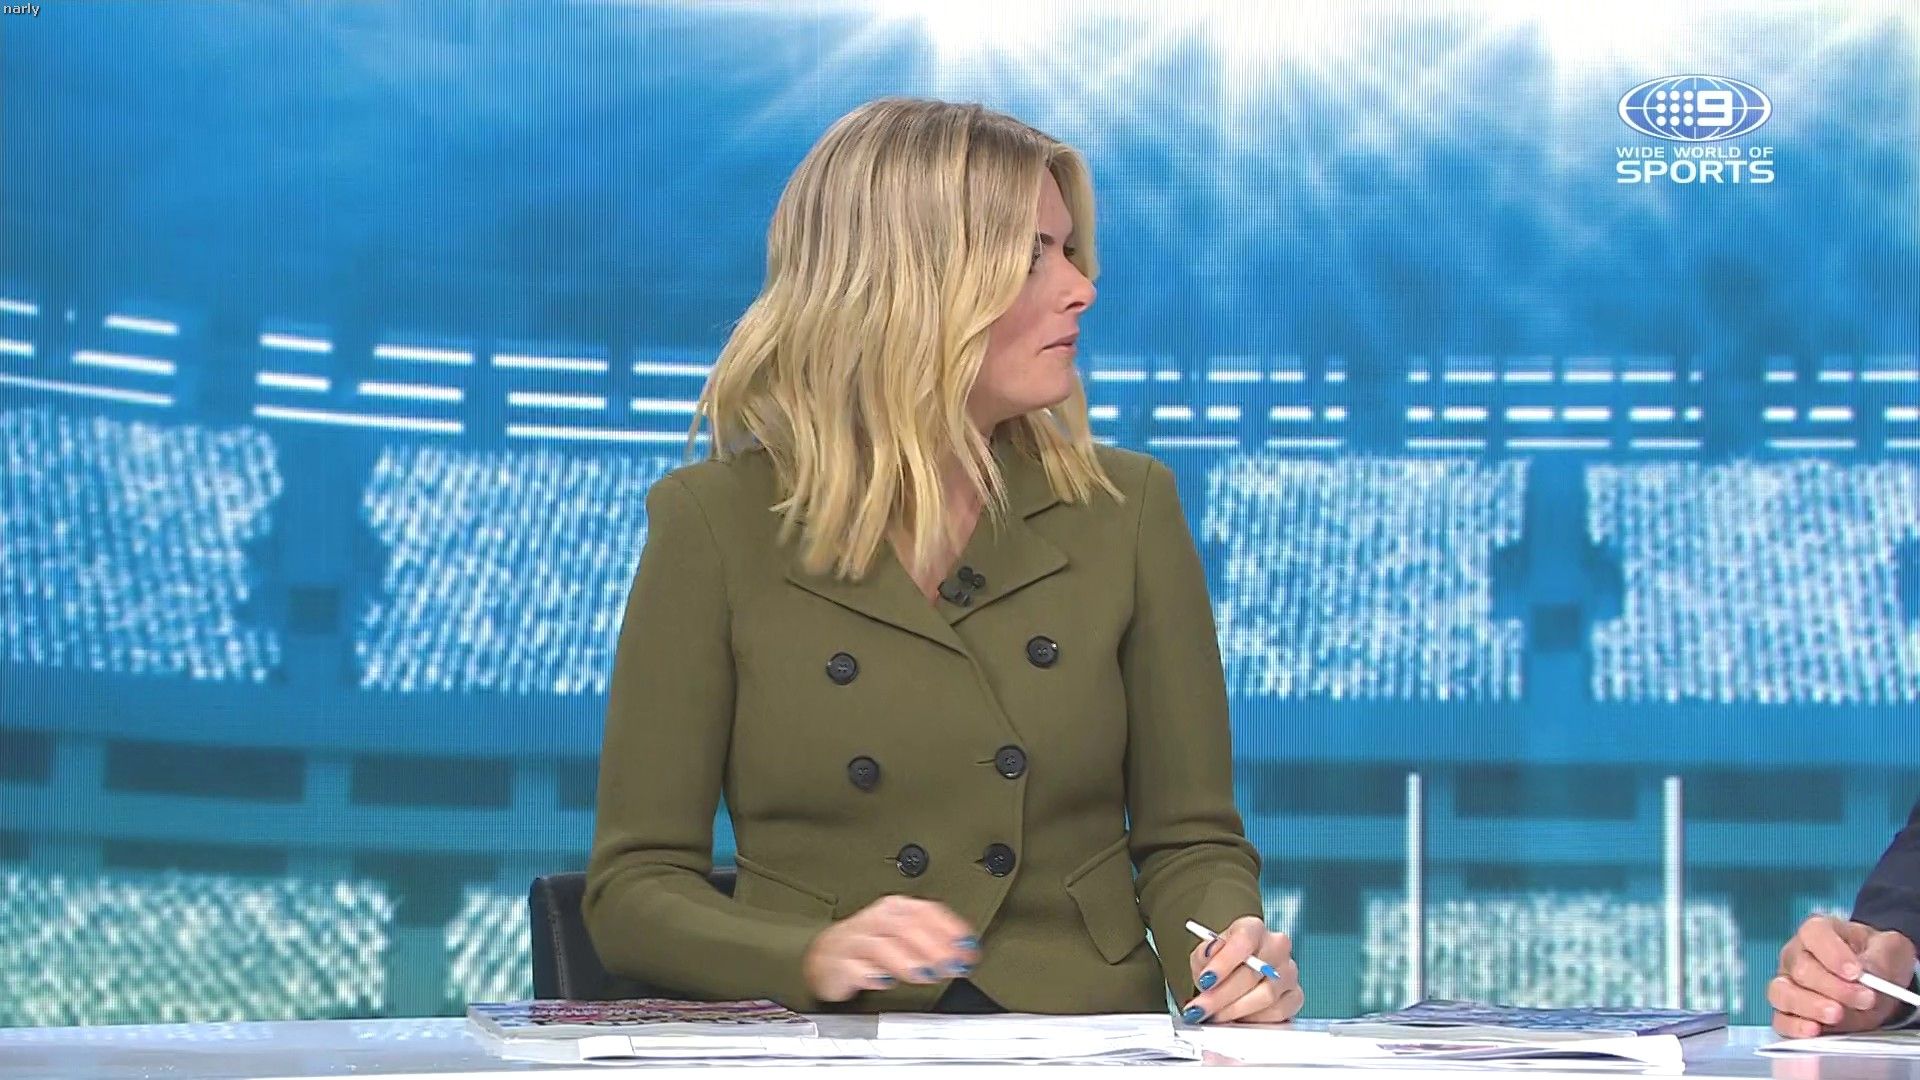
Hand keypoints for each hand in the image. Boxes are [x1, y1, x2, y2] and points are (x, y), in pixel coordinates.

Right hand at [801, 894, 979, 1002]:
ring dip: (908, 962)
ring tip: (925, 975)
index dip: (951, 930)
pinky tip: (885, 982)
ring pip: (882, 946)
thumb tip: (966, 951)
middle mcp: (876, 920)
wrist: (826, 955)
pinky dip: (872, 975)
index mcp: (895, 908)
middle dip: (933, 948)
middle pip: (906, 927)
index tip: (968, 948)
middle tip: (951, 966)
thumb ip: (935, 942)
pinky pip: (857, 968)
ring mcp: (856, 941)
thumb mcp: (904, 936)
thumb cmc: (871, 944)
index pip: (926, 911)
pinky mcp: (840, 964)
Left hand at [1183, 914, 1302, 1023]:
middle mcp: (1276, 946)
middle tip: (1201, 1008)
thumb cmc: (1222, 964)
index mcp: (1254, 929)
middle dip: (1222, 994)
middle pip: (1253, 972)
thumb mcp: (1205, 956)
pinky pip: (1278, 1012)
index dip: (1224, 963)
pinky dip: (1255, 1019)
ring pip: (1266, 995)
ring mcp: (1289, 971)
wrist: (1237, 977)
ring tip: (1215, 1016)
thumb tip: (1209, 954)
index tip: (1206, 980)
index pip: (1244, 940)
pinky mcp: (1295, 996)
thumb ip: (1204, 955)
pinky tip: (1239, 1019)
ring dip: (1236, 1010)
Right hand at [1769, 915, 1915, 1037]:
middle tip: (1865, 999)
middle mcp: (1795, 955)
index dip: (1832, 953)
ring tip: (1837, 1015)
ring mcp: (1787, 983)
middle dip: (1834, 988)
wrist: (1877, 985)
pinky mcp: (1788, 1012)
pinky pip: (1780, 1020)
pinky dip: (1794, 1026)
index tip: (1856, 973)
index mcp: (1818, 931)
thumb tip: (1866, 974)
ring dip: (1810, 1006)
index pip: (1814, 934)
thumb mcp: (1889, 949)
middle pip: (1801, 969)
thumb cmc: (1877, 959)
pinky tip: (1814, 1030)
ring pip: (1783, 993)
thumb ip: (1880, 958)